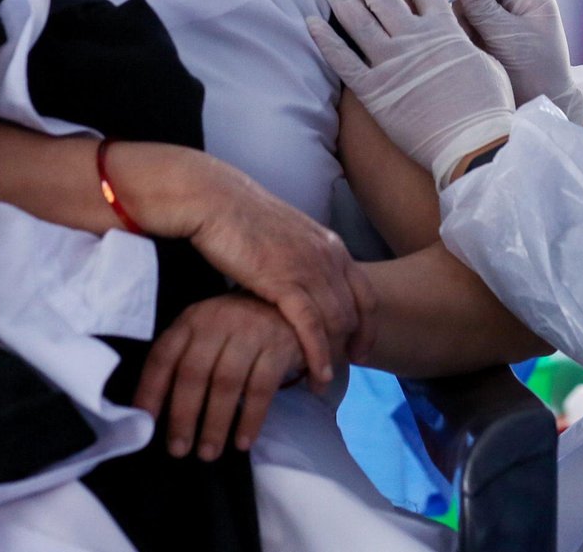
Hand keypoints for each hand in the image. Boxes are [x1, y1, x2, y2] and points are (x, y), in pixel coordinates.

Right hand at [103, 142, 375, 391]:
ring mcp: (309, 268)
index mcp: (330, 244)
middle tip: (341, 372)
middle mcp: (328, 256)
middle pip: (355, 313)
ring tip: (323, 382)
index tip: (361, 350)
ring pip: (336, 323)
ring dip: (333, 357)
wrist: (214, 200)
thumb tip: (302, 284)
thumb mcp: (285, 238)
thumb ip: (301, 259)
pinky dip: (317, 355)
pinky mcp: (285, 282)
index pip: (365, 293)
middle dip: (351, 346)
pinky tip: (316, 377)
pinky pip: (312, 327)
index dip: (368, 326)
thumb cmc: (240, 219)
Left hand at [133, 293, 305, 460]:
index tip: (144, 424)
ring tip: (208, 452)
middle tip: (178, 449)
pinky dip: (251, 418)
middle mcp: (217, 322)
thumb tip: (154, 414)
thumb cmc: (235, 331)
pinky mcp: (278, 347)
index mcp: (191, 321)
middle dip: (183, 415)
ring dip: (216, 423)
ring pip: (227, 383)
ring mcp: (249, 332)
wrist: (287, 309)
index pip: (163, 356)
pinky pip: (261, 388)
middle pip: (194, 372)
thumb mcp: (204, 335)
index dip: (151, 391)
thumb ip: (181, 364)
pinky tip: (243, 441)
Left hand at [308, 0, 514, 188]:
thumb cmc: (488, 108)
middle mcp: (412, 38)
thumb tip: (456, 29)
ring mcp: (390, 63)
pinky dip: (325, 40)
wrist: (474, 144)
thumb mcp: (485, 60)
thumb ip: (463, 40)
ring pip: (355, 17)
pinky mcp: (374, 91)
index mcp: (443, 29)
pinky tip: (310, 20)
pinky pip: (343, 61)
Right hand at [443, 0, 582, 124]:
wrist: (542, 106)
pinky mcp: (485, 37)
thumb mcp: (510, 38)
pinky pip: (465, 25)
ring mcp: (498, 21)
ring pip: (466, 5)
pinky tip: (465, 48)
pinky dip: (460, 33)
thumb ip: (484, 9)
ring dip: (460, 20)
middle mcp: (512, 4)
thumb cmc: (537, 73)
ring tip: (468, 43)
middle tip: (457, 22)